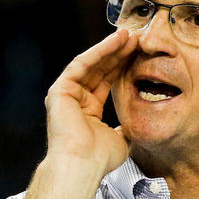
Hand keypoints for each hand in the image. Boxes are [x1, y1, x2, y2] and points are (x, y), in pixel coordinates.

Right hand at [43, 29, 138, 172]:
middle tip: (136, 38)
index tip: (139, 54)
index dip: (122, 67)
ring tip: (128, 35)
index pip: (106, 82)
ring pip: (90, 64)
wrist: (84, 164)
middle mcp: (75, 101)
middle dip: (118, 54)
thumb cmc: (99, 158)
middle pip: (99, 70)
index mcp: (88, 112)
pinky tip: (115, 41)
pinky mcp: (60, 90)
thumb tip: (134, 127)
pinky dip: (99, 51)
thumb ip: (125, 128)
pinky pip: (81, 65)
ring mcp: (66, 95)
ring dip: (110, 48)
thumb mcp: (121, 139)